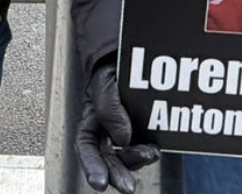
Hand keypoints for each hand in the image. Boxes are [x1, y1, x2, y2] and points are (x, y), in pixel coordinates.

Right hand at [76, 64, 159, 193]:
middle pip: (108, 162)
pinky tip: (154, 150)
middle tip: (128, 187)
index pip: (87, 149)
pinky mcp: (143, 135)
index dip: (92, 168)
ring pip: (128, 159)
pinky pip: (145, 150)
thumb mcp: (104, 84)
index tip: (99, 183)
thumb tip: (123, 138)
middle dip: (118, 175)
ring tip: (149, 154)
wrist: (128, 61)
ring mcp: (126, 137)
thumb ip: (109, 109)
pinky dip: (149, 154)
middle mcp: (106, 135)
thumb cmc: (110, 71)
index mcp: (90, 124)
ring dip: (137, 162)